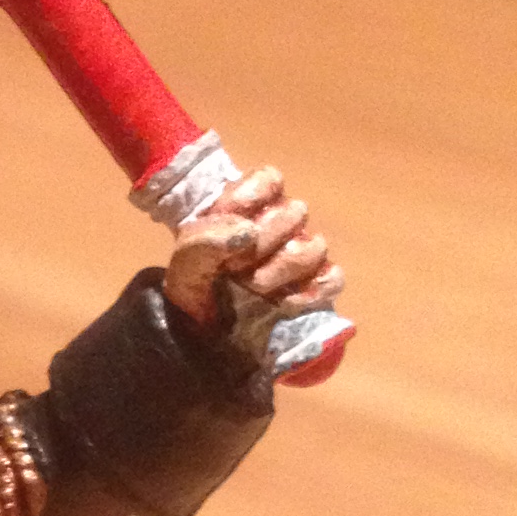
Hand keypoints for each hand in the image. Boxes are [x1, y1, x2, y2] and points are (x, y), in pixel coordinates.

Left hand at [164, 167, 342, 335]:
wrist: (205, 336)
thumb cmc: (195, 291)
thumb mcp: (184, 266)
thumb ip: (203, 242)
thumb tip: (248, 233)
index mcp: (249, 209)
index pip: (270, 179)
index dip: (250, 196)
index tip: (225, 217)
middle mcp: (281, 227)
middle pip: (296, 212)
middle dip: (263, 242)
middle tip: (235, 266)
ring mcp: (302, 255)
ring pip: (315, 245)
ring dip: (283, 268)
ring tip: (255, 287)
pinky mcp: (318, 285)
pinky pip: (332, 278)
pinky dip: (311, 291)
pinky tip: (284, 303)